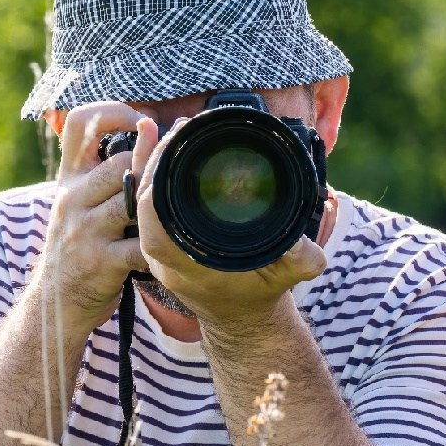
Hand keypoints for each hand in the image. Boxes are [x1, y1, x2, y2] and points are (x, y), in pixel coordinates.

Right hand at [39, 105, 155, 332]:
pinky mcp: (101, 262)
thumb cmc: (77, 244)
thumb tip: (148, 126)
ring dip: (157, 206)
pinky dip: (160, 247)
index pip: (77, 122)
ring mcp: (84, 230)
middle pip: (119, 163)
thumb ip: (100, 168)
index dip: (112, 111)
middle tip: (173, 174)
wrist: (56, 301)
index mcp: (68, 178)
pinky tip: (169, 248)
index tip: (140, 120)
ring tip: (172, 210)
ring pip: (131, 201)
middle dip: (150, 167)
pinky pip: (140, 246)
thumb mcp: (75, 200)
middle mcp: (71, 198)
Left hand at [134, 136, 329, 335]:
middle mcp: (163, 256)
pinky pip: (150, 204)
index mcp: (184, 263)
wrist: (242, 317)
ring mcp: (159, 248)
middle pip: (142, 201)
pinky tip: (166, 148)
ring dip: (154, 164)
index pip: (152, 216)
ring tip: (174, 131)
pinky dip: (156, 174)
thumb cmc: (260, 294)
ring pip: (142, 199)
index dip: (156, 176)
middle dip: (155, 160)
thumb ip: (300, 261)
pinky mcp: (163, 240)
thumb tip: (304, 244)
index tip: (175, 145)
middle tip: (179, 128)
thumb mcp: (288, 276)